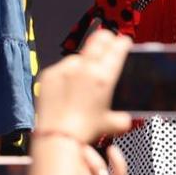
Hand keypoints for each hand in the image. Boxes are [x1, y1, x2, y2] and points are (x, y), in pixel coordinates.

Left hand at [33, 29, 131, 144]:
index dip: (122, 42)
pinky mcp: (49, 74)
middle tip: (109, 40)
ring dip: (84, 61)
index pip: (117, 48)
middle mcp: (84, 68)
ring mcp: (64, 69)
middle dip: (106, 38)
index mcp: (103, 77)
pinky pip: (61, 68)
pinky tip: (68, 87)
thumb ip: (123, 117)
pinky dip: (67, 74)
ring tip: (85, 76)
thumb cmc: (84, 131)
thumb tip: (126, 118)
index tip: (123, 41)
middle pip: (98, 40)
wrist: (57, 136)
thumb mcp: (112, 124)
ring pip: (79, 56)